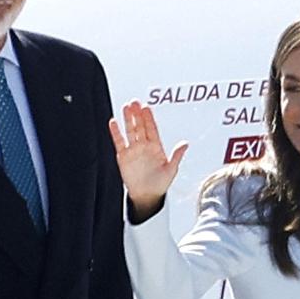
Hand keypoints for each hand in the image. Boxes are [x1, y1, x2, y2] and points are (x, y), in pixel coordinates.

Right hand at [108, 100, 188, 214]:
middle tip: (135, 102)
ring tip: (126, 107)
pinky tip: (114, 122)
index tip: (146, 107)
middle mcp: (144, 146)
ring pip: (130, 131)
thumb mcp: (171, 170)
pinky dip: (116, 133)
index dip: (149, 118)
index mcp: (156, 147)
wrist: (147, 196)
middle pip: (140, 127)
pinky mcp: (123, 157)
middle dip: (138, 115)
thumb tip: (186, 143)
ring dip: (128, 120)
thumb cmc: (160, 183)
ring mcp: (134, 150)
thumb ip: (177, 156)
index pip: (152, 129)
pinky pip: (119, 142)